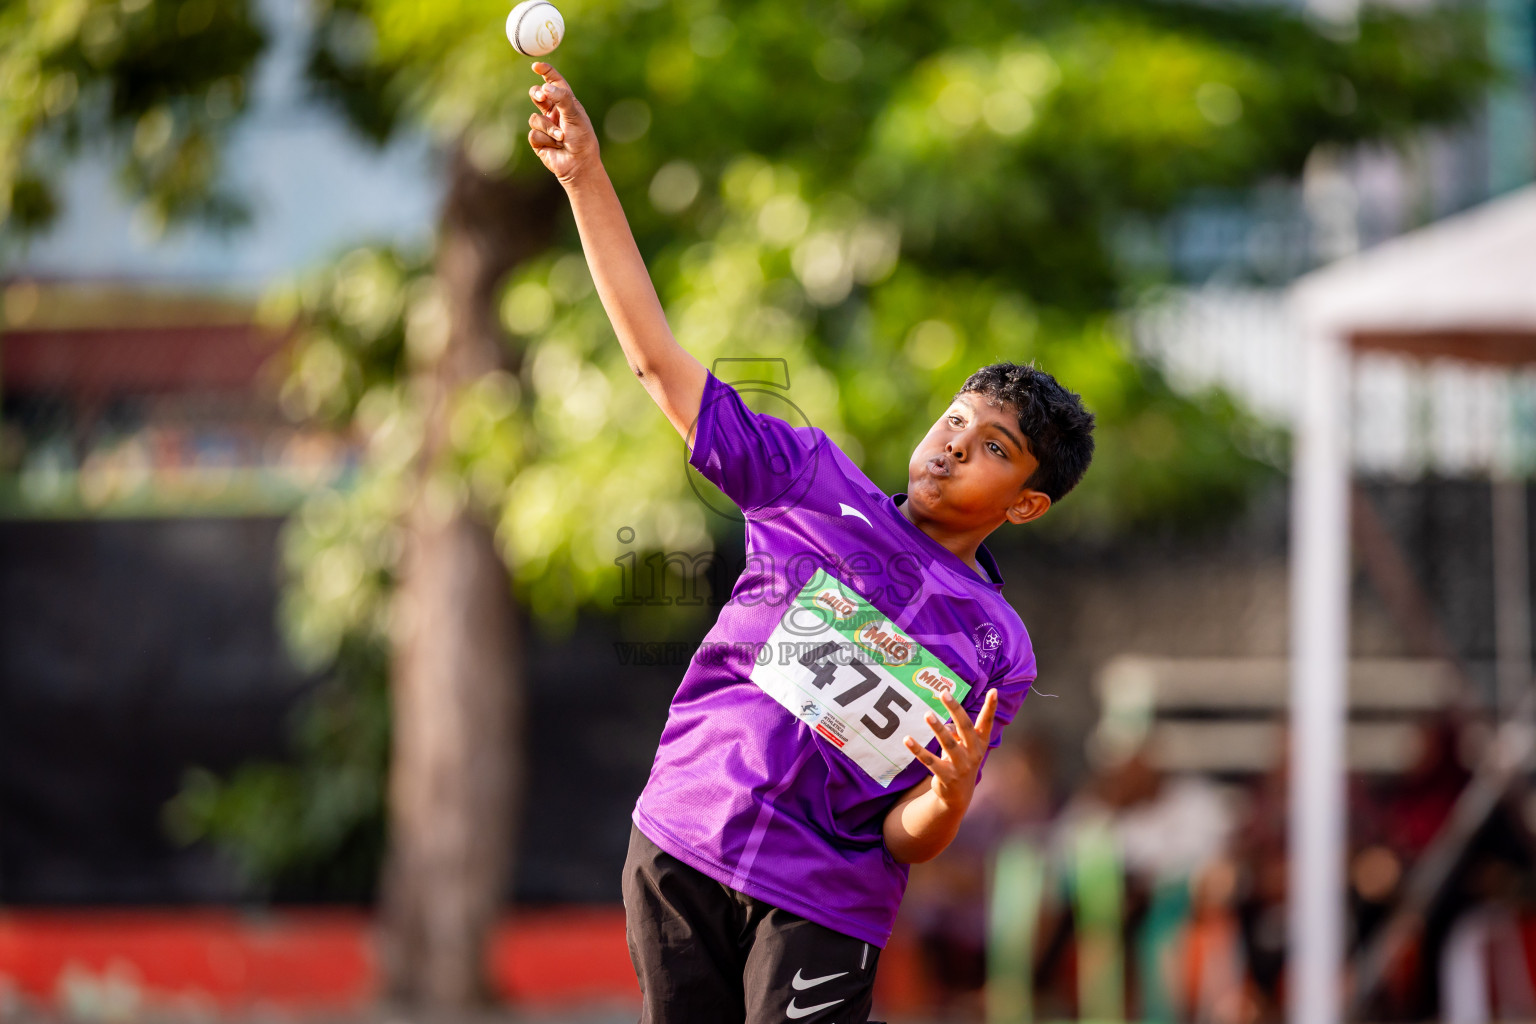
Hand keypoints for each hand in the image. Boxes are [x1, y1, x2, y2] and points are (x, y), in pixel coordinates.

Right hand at [526, 63, 599, 185]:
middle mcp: (554, 112)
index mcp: (566, 103)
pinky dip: (545, 139)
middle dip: (536, 94)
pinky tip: (554, 146)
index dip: (546, 72)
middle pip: (537, 95)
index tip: (536, 66)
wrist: (579, 164)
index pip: (554, 83)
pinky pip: (533, 133)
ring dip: (548, 128)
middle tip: (541, 96)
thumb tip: (545, 88)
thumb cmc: (582, 139)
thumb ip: (562, 99)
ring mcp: (545, 126)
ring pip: (535, 118)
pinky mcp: (538, 140)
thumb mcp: (575, 116)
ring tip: (561, 137)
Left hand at [903, 689, 997, 811]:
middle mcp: (974, 753)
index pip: (987, 722)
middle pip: (965, 728)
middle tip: (945, 693)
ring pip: (948, 743)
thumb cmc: (961, 762)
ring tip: (927, 714)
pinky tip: (907, 739)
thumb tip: (943, 723)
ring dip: (937, 728)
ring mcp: (961, 766)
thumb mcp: (963, 747)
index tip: (993, 690)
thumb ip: (956, 732)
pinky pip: (929, 761)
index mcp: (980, 743)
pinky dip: (917, 750)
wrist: (958, 796)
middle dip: (955, 709)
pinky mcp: (946, 776)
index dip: (991, 707)